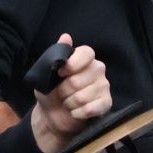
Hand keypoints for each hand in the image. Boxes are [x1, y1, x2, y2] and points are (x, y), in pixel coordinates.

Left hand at [31, 34, 110, 152]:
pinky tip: (75, 112)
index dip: (72, 64)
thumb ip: (56, 54)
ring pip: (82, 97)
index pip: (87, 53)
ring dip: (69, 103)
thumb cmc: (51, 92)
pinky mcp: (106, 103)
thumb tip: (66, 36)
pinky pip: (90, 108)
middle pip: (78, 79)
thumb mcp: (46, 73)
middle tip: (61, 94)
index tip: (60, 73)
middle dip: (64, 91)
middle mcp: (97, 70)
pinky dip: (77, 113)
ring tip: (68, 103)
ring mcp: (104, 86)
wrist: (52, 116)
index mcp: (85, 59)